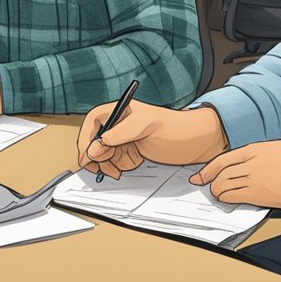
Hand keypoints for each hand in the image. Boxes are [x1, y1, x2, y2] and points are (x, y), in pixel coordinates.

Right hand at [76, 100, 229, 179]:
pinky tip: (121, 170)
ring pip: (101, 155)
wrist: (194, 143)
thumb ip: (120, 134)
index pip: (93, 121)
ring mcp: (124, 141)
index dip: (86, 137)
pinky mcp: (130, 154)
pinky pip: (113, 162)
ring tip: (115, 171)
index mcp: (121, 111)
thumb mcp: (147, 126)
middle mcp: (119, 125)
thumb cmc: (175, 128)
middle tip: (100, 167)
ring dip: (103, 165)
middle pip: (93, 140)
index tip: (87, 154)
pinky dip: (113, 169)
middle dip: (94, 155)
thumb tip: (97, 145)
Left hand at [190, 141, 280, 211]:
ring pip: (224, 186)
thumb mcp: (275, 148)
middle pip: (220, 174)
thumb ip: (254, 154)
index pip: (222, 159)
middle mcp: (251, 164)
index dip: (207, 169)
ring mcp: (254, 180)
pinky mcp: (259, 196)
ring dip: (217, 191)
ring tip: (218, 192)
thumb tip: (238, 164)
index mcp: (255, 150)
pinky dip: (226, 198)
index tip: (200, 175)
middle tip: (207, 185)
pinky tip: (226, 198)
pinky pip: (234, 197)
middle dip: (210, 181)